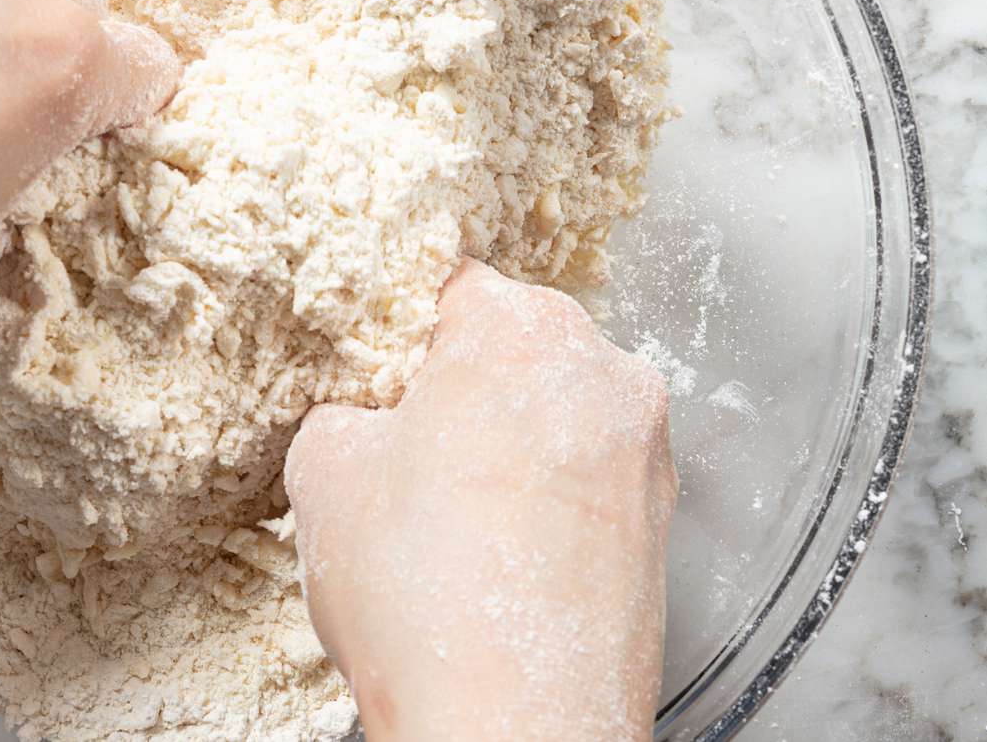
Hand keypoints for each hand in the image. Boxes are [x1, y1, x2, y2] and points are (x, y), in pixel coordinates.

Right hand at [285, 260, 676, 740]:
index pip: (452, 288)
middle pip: (515, 348)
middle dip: (465, 389)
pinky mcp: (663, 521)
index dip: (405, 336)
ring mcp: (644, 449)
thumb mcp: (324, 471)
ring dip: (511, 446)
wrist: (513, 730)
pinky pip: (590, 479)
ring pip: (557, 414)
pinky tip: (500, 559)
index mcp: (517, 328)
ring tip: (457, 524)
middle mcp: (601, 369)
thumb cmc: (423, 597)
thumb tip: (370, 421)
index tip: (385, 381)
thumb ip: (345, 411)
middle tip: (413, 458)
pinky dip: (550, 501)